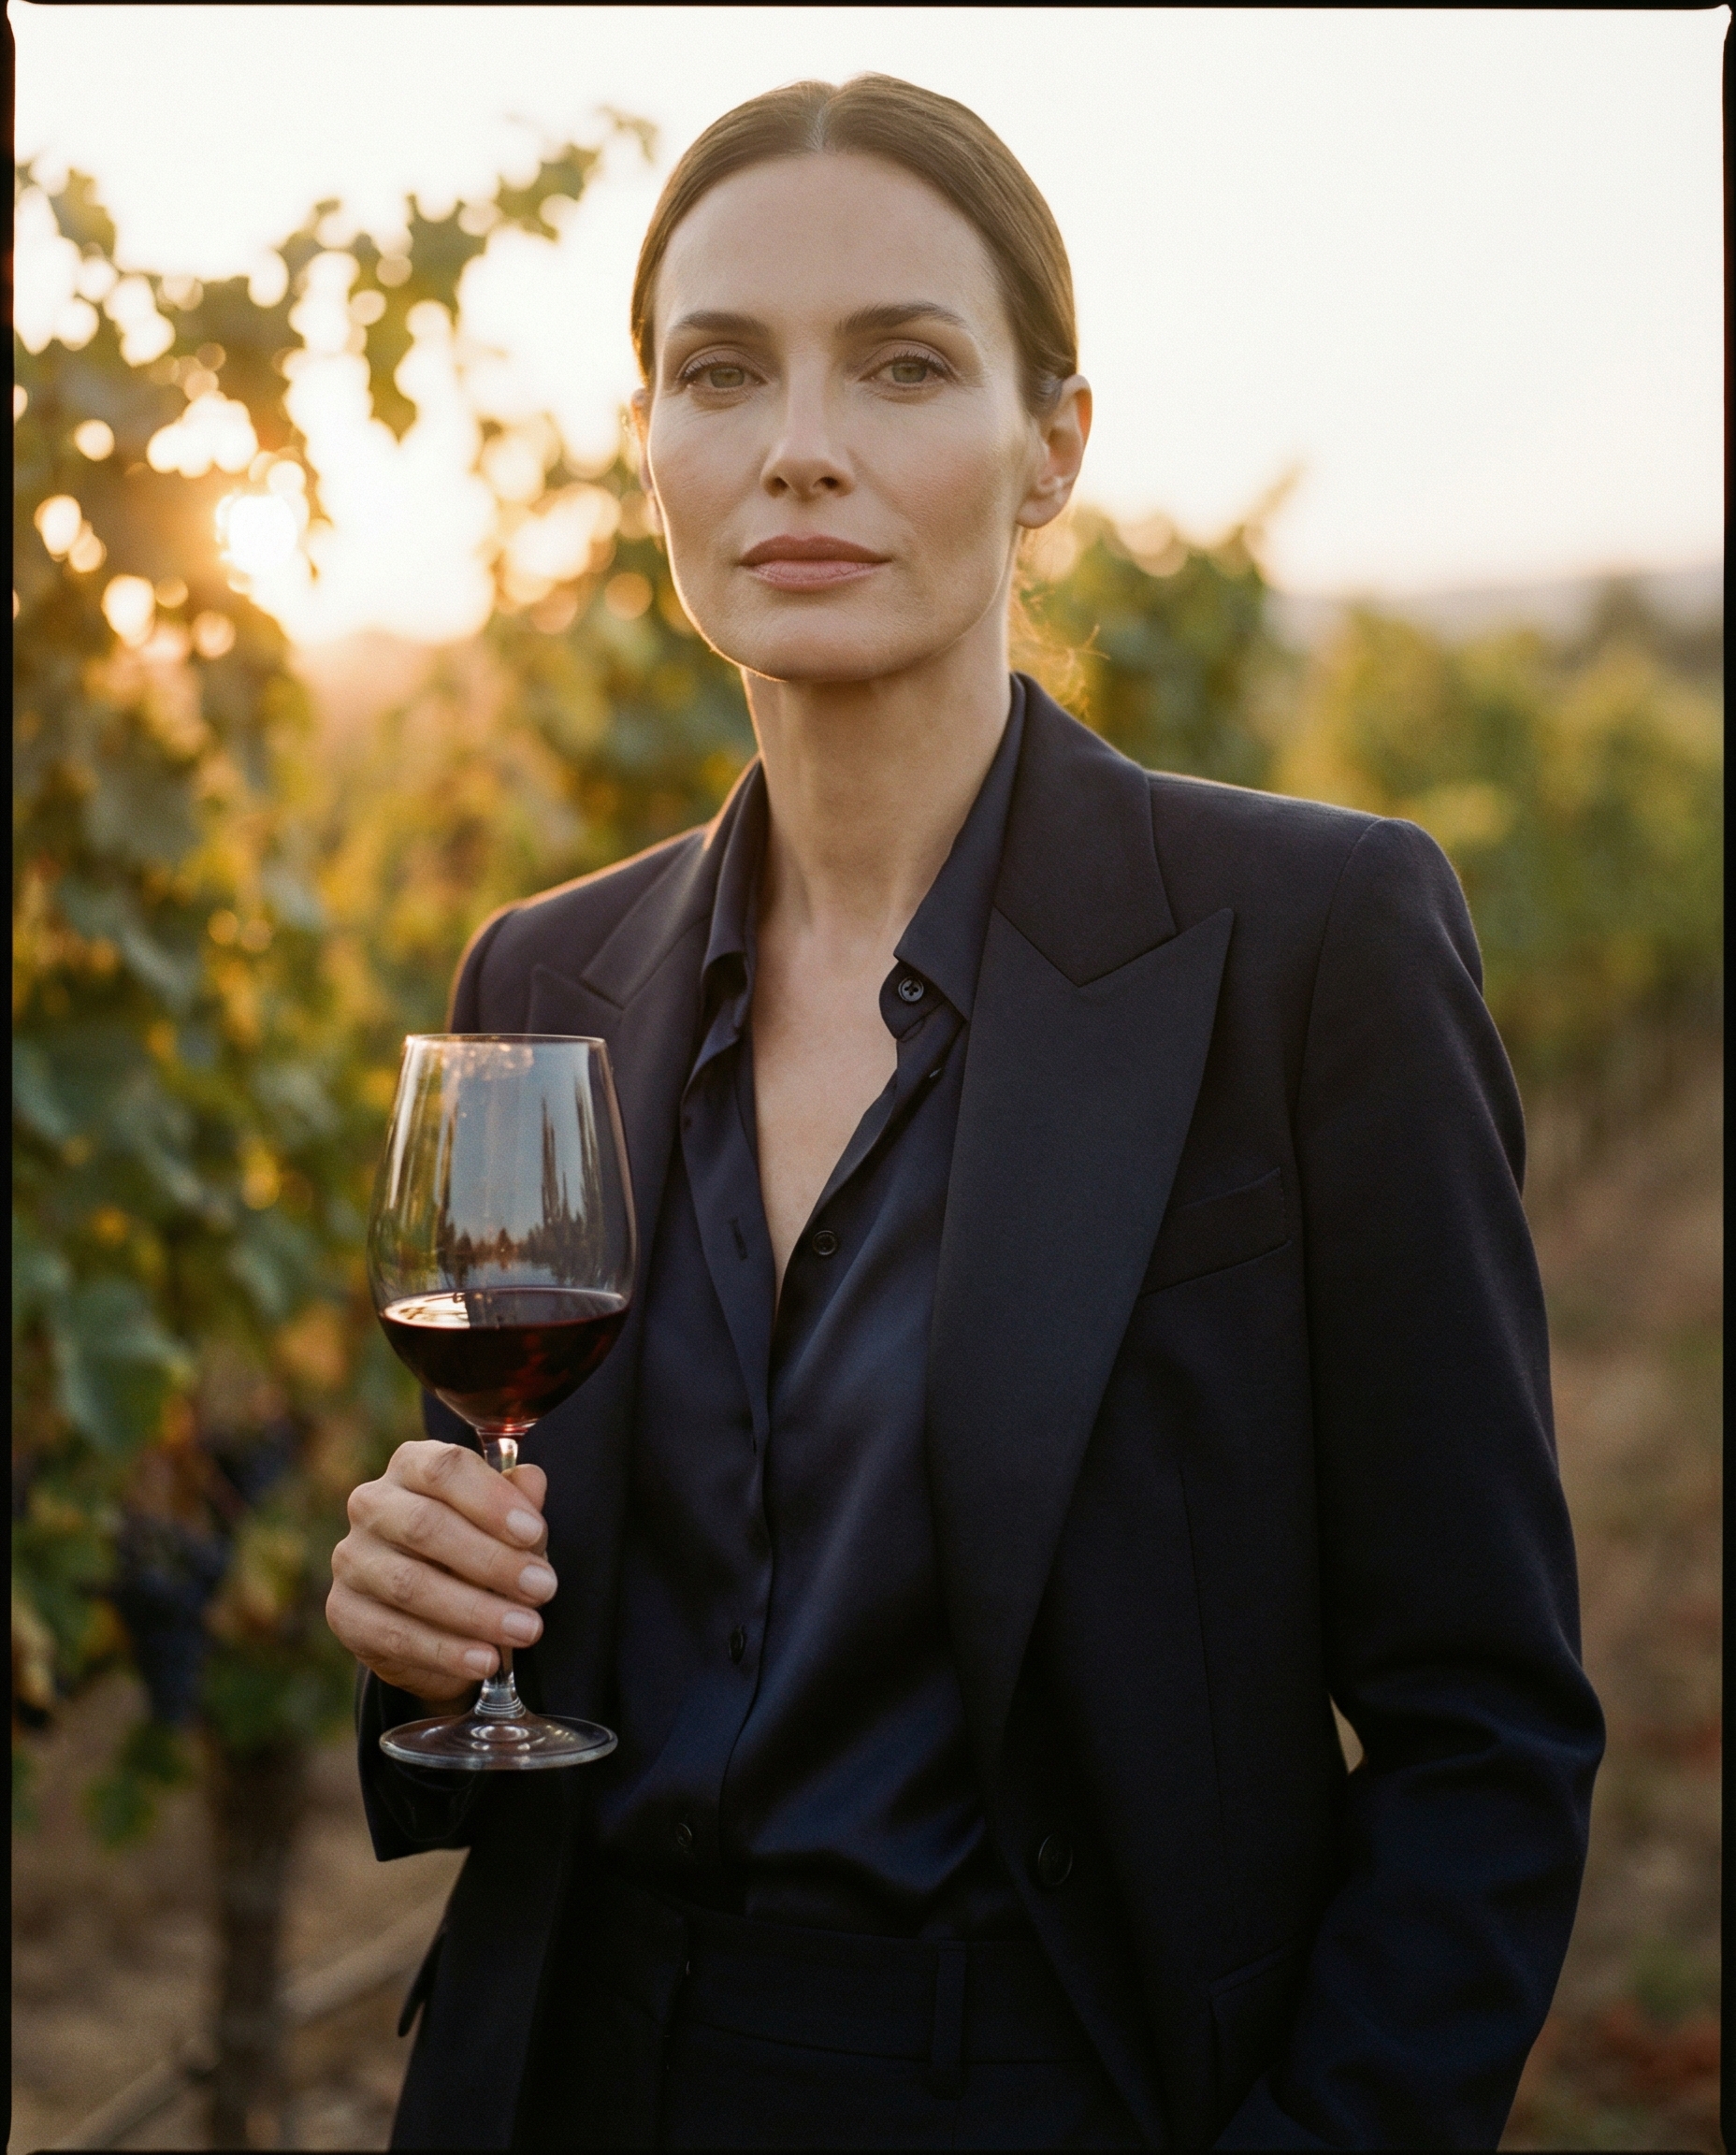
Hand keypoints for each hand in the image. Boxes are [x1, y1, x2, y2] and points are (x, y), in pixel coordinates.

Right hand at [327, 1440, 555, 1704]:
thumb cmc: (477, 1552)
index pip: (444, 1469)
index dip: (491, 1500)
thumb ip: (519, 1504)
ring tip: (525, 1629)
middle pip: (425, 1526)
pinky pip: (394, 1634)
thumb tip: (531, 1479)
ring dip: (475, 1611)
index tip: (534, 1532)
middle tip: (542, 1588)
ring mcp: (352, 1559)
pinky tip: (485, 1658)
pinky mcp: (344, 1612)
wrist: (435, 1619)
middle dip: (492, 1561)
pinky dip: (445, 1650)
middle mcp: (373, 1504)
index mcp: (413, 1466)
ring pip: (409, 1584)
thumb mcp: (506, 1528)